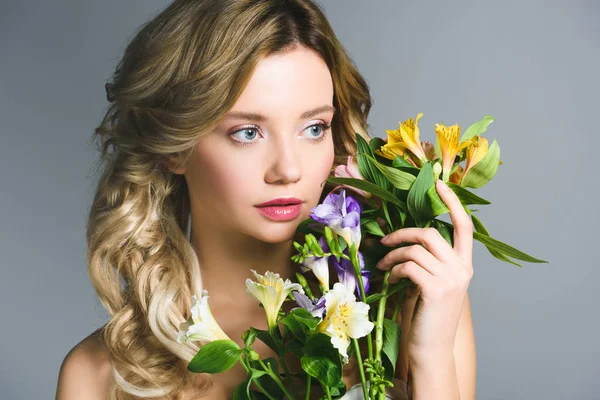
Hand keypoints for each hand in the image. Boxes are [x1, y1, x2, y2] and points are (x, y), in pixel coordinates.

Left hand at [375, 179, 473, 361]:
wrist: (430, 349)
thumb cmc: (427, 316)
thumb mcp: (431, 283)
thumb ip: (428, 261)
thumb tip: (404, 238)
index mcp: (464, 265)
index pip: (464, 226)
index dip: (452, 202)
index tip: (439, 183)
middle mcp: (462, 269)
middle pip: (431, 232)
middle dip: (403, 232)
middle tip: (385, 242)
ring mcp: (451, 279)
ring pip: (415, 248)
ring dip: (393, 254)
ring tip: (383, 264)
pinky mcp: (435, 288)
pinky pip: (408, 265)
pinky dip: (394, 268)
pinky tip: (391, 278)